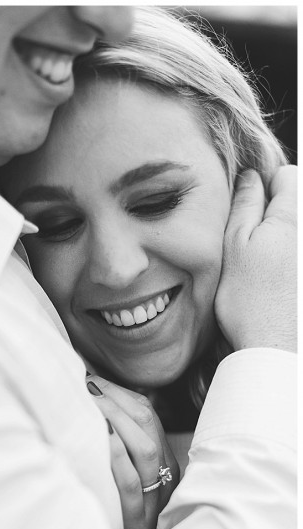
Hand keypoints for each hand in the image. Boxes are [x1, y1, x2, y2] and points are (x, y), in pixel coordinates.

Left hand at [86, 375, 178, 528]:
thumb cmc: (110, 521)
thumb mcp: (111, 481)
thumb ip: (107, 448)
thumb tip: (84, 404)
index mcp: (160, 465)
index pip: (148, 415)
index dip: (121, 394)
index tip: (91, 378)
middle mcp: (163, 480)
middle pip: (148, 424)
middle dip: (117, 399)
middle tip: (84, 383)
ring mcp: (154, 502)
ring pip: (145, 448)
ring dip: (114, 419)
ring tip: (86, 400)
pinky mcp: (138, 524)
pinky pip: (129, 482)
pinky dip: (114, 455)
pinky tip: (97, 436)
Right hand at [217, 165, 295, 352]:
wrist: (276, 350)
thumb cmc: (251, 302)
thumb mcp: (234, 247)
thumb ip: (245, 205)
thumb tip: (251, 178)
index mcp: (294, 216)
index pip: (287, 175)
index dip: (266, 189)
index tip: (252, 216)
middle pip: (298, 203)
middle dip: (278, 217)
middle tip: (257, 249)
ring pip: (295, 236)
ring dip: (286, 244)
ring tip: (271, 274)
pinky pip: (295, 257)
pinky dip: (290, 266)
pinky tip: (284, 288)